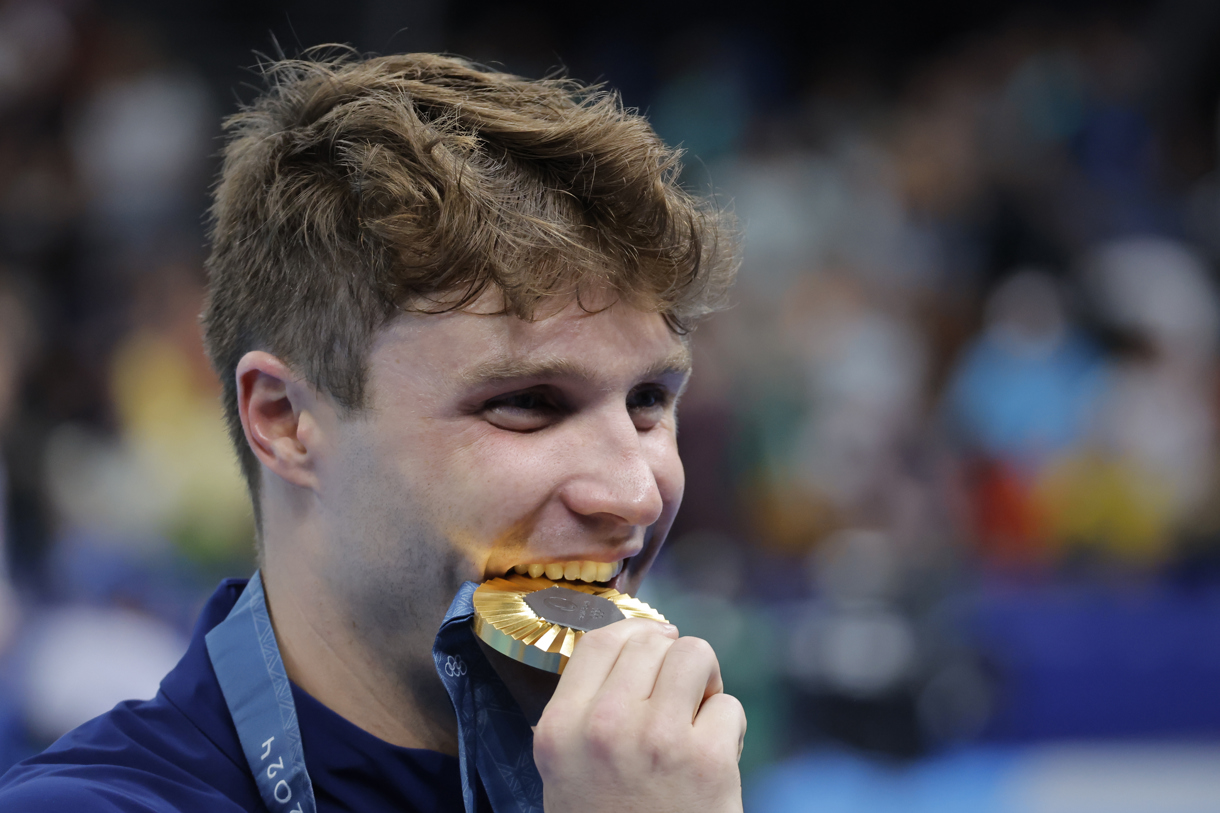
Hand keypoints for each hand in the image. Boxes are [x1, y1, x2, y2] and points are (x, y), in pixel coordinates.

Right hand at [533, 618, 745, 812]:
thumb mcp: (565, 770)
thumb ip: (584, 710)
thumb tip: (629, 647)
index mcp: (561, 729)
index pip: (602, 639)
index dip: (636, 630)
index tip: (655, 641)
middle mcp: (604, 726)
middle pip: (653, 640)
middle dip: (673, 658)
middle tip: (679, 693)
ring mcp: (657, 739)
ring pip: (696, 655)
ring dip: (705, 681)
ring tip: (697, 715)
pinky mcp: (707, 759)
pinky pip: (729, 707)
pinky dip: (727, 729)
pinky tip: (713, 760)